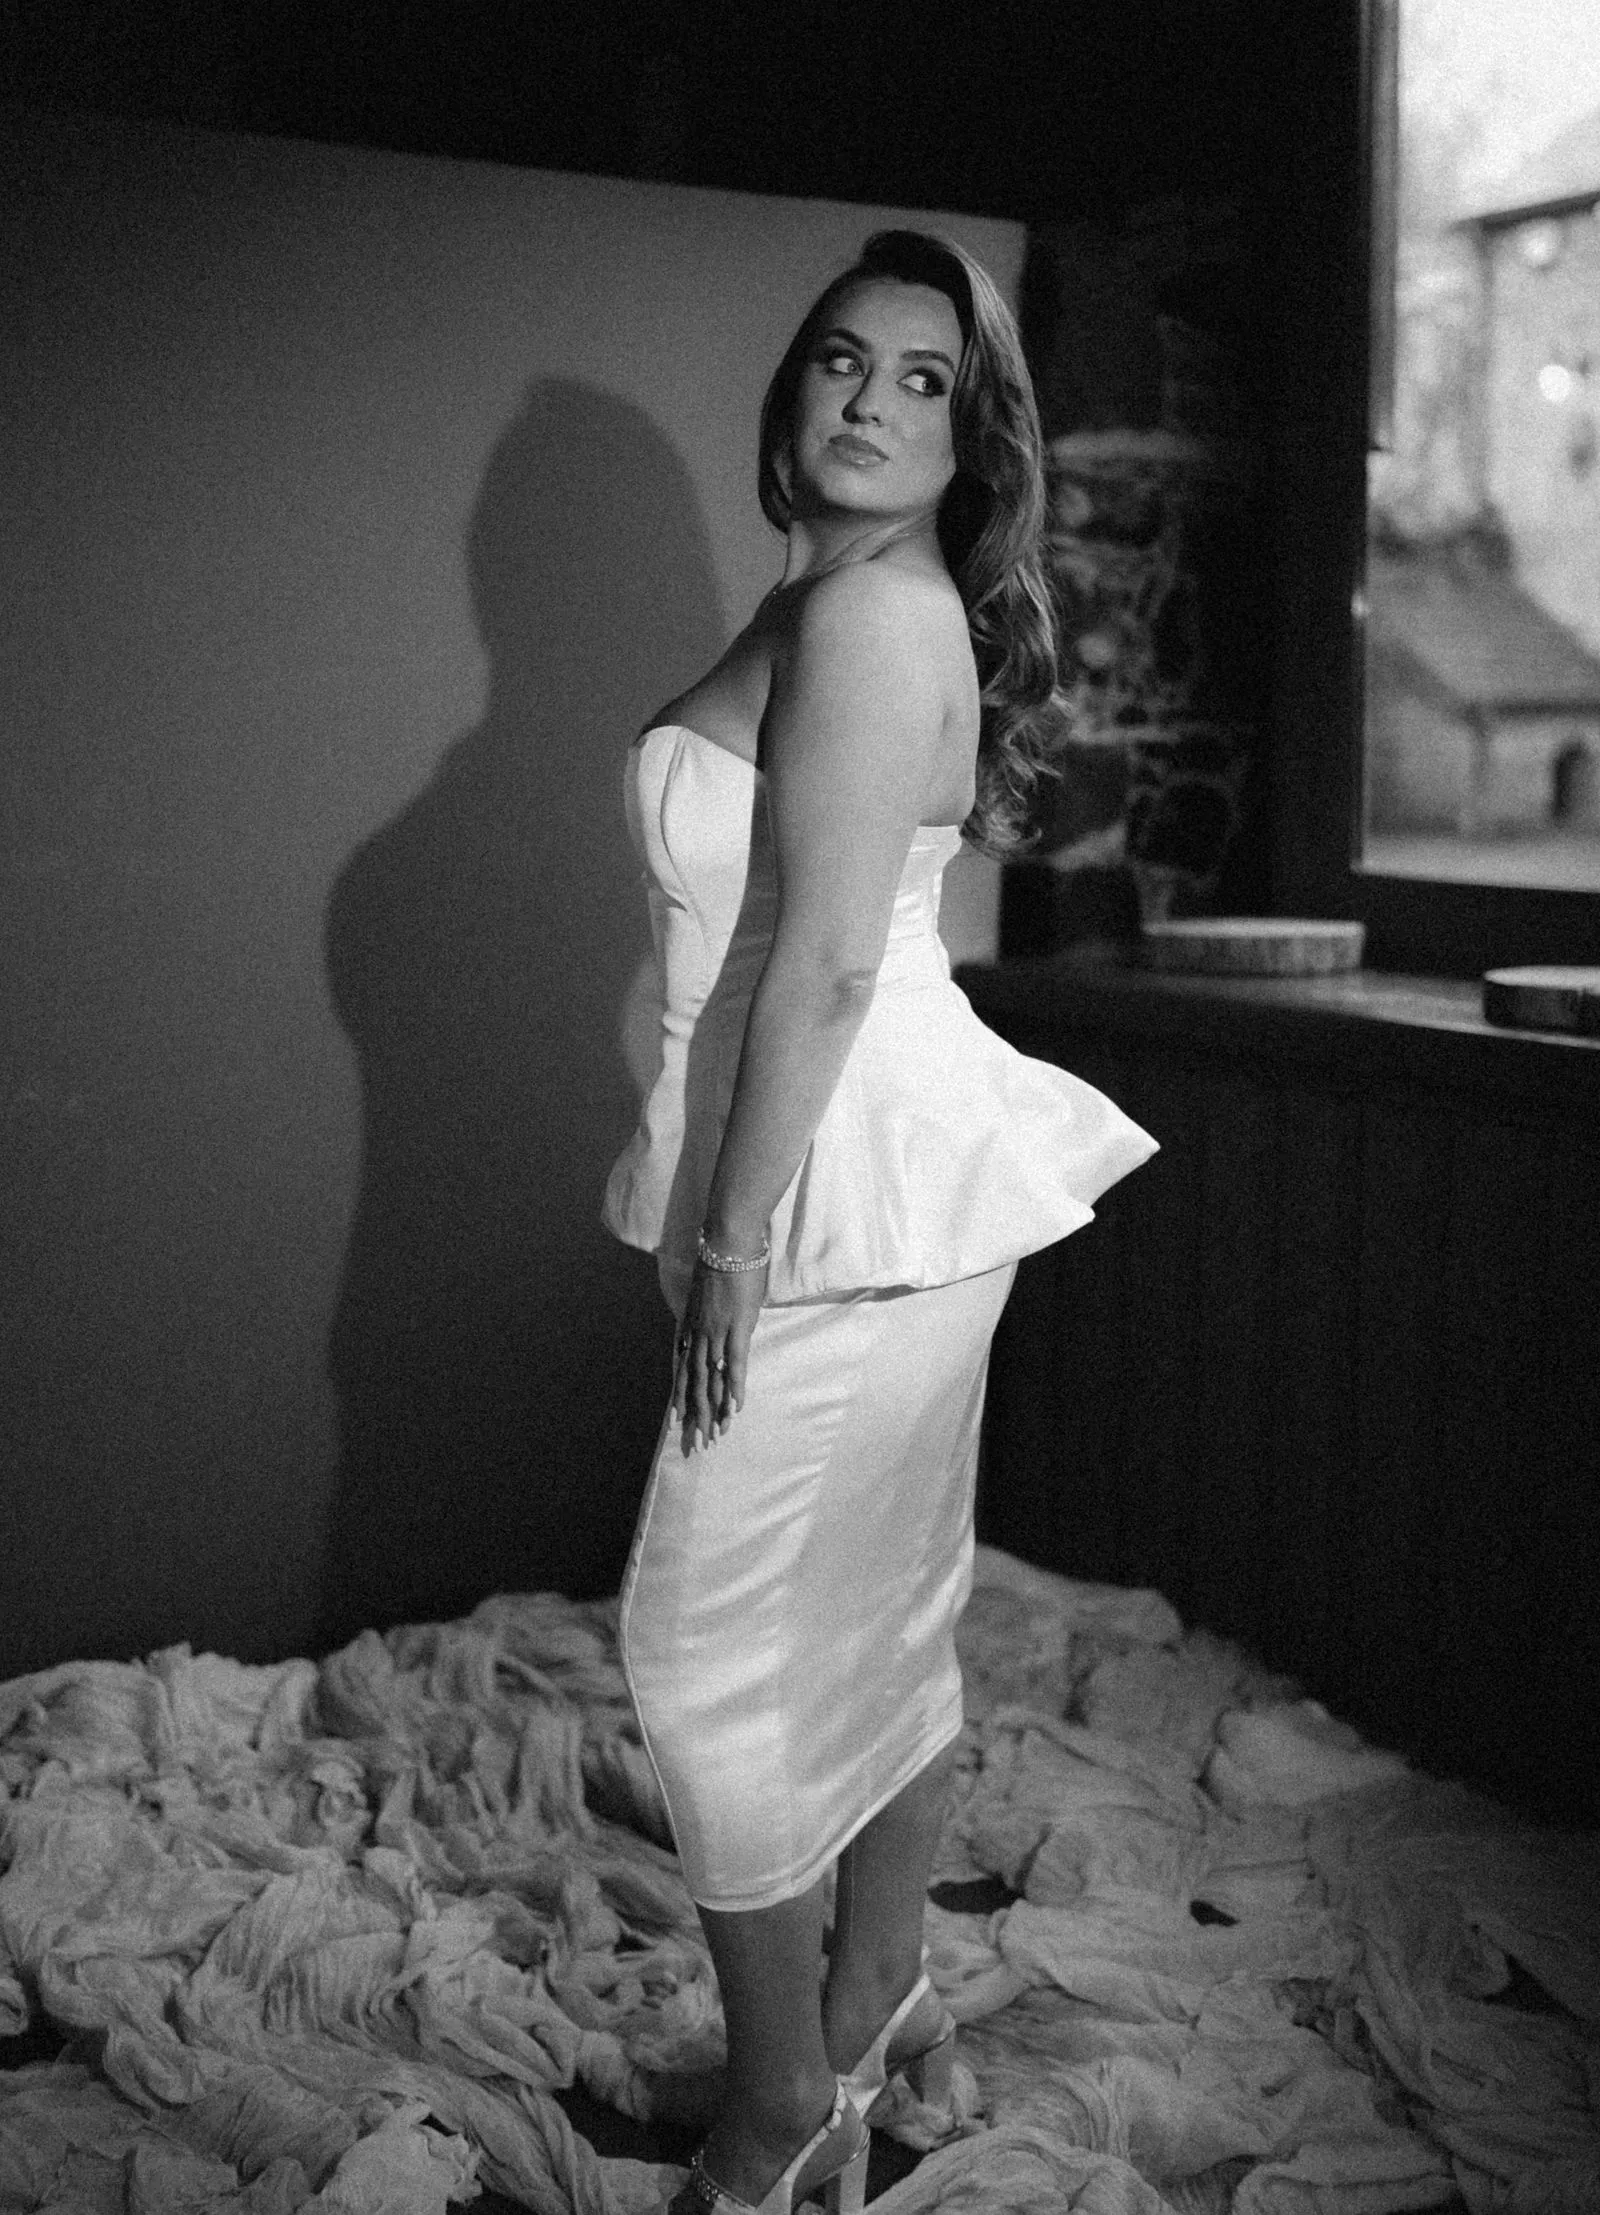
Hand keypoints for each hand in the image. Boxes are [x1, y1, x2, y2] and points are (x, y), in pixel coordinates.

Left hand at [673, 1254, 767, 1453]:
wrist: (728, 1244)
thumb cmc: (721, 1261)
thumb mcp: (706, 1292)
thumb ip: (707, 1312)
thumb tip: (714, 1323)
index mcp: (689, 1325)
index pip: (682, 1367)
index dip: (680, 1393)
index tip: (678, 1418)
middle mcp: (698, 1334)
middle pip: (694, 1381)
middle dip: (695, 1412)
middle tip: (697, 1440)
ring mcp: (716, 1333)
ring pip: (712, 1379)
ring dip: (714, 1409)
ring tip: (717, 1433)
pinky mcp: (736, 1329)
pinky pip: (734, 1365)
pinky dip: (734, 1388)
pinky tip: (734, 1408)